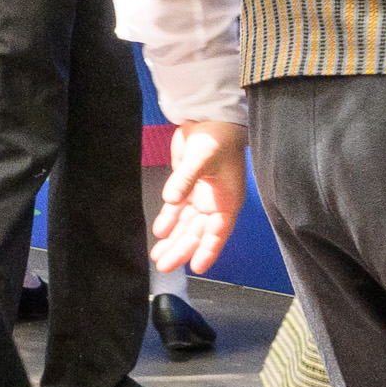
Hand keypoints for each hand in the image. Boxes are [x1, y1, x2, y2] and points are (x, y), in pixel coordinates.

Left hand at [151, 119, 248, 273]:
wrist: (211, 118)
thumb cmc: (217, 138)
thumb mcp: (202, 157)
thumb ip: (186, 179)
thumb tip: (172, 199)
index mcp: (227, 200)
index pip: (217, 232)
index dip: (208, 250)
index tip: (197, 267)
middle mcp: (215, 203)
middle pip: (197, 233)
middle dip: (181, 250)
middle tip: (164, 266)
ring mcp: (200, 196)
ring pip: (186, 225)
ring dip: (173, 240)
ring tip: (158, 256)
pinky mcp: (187, 187)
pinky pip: (177, 211)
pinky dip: (168, 221)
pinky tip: (160, 232)